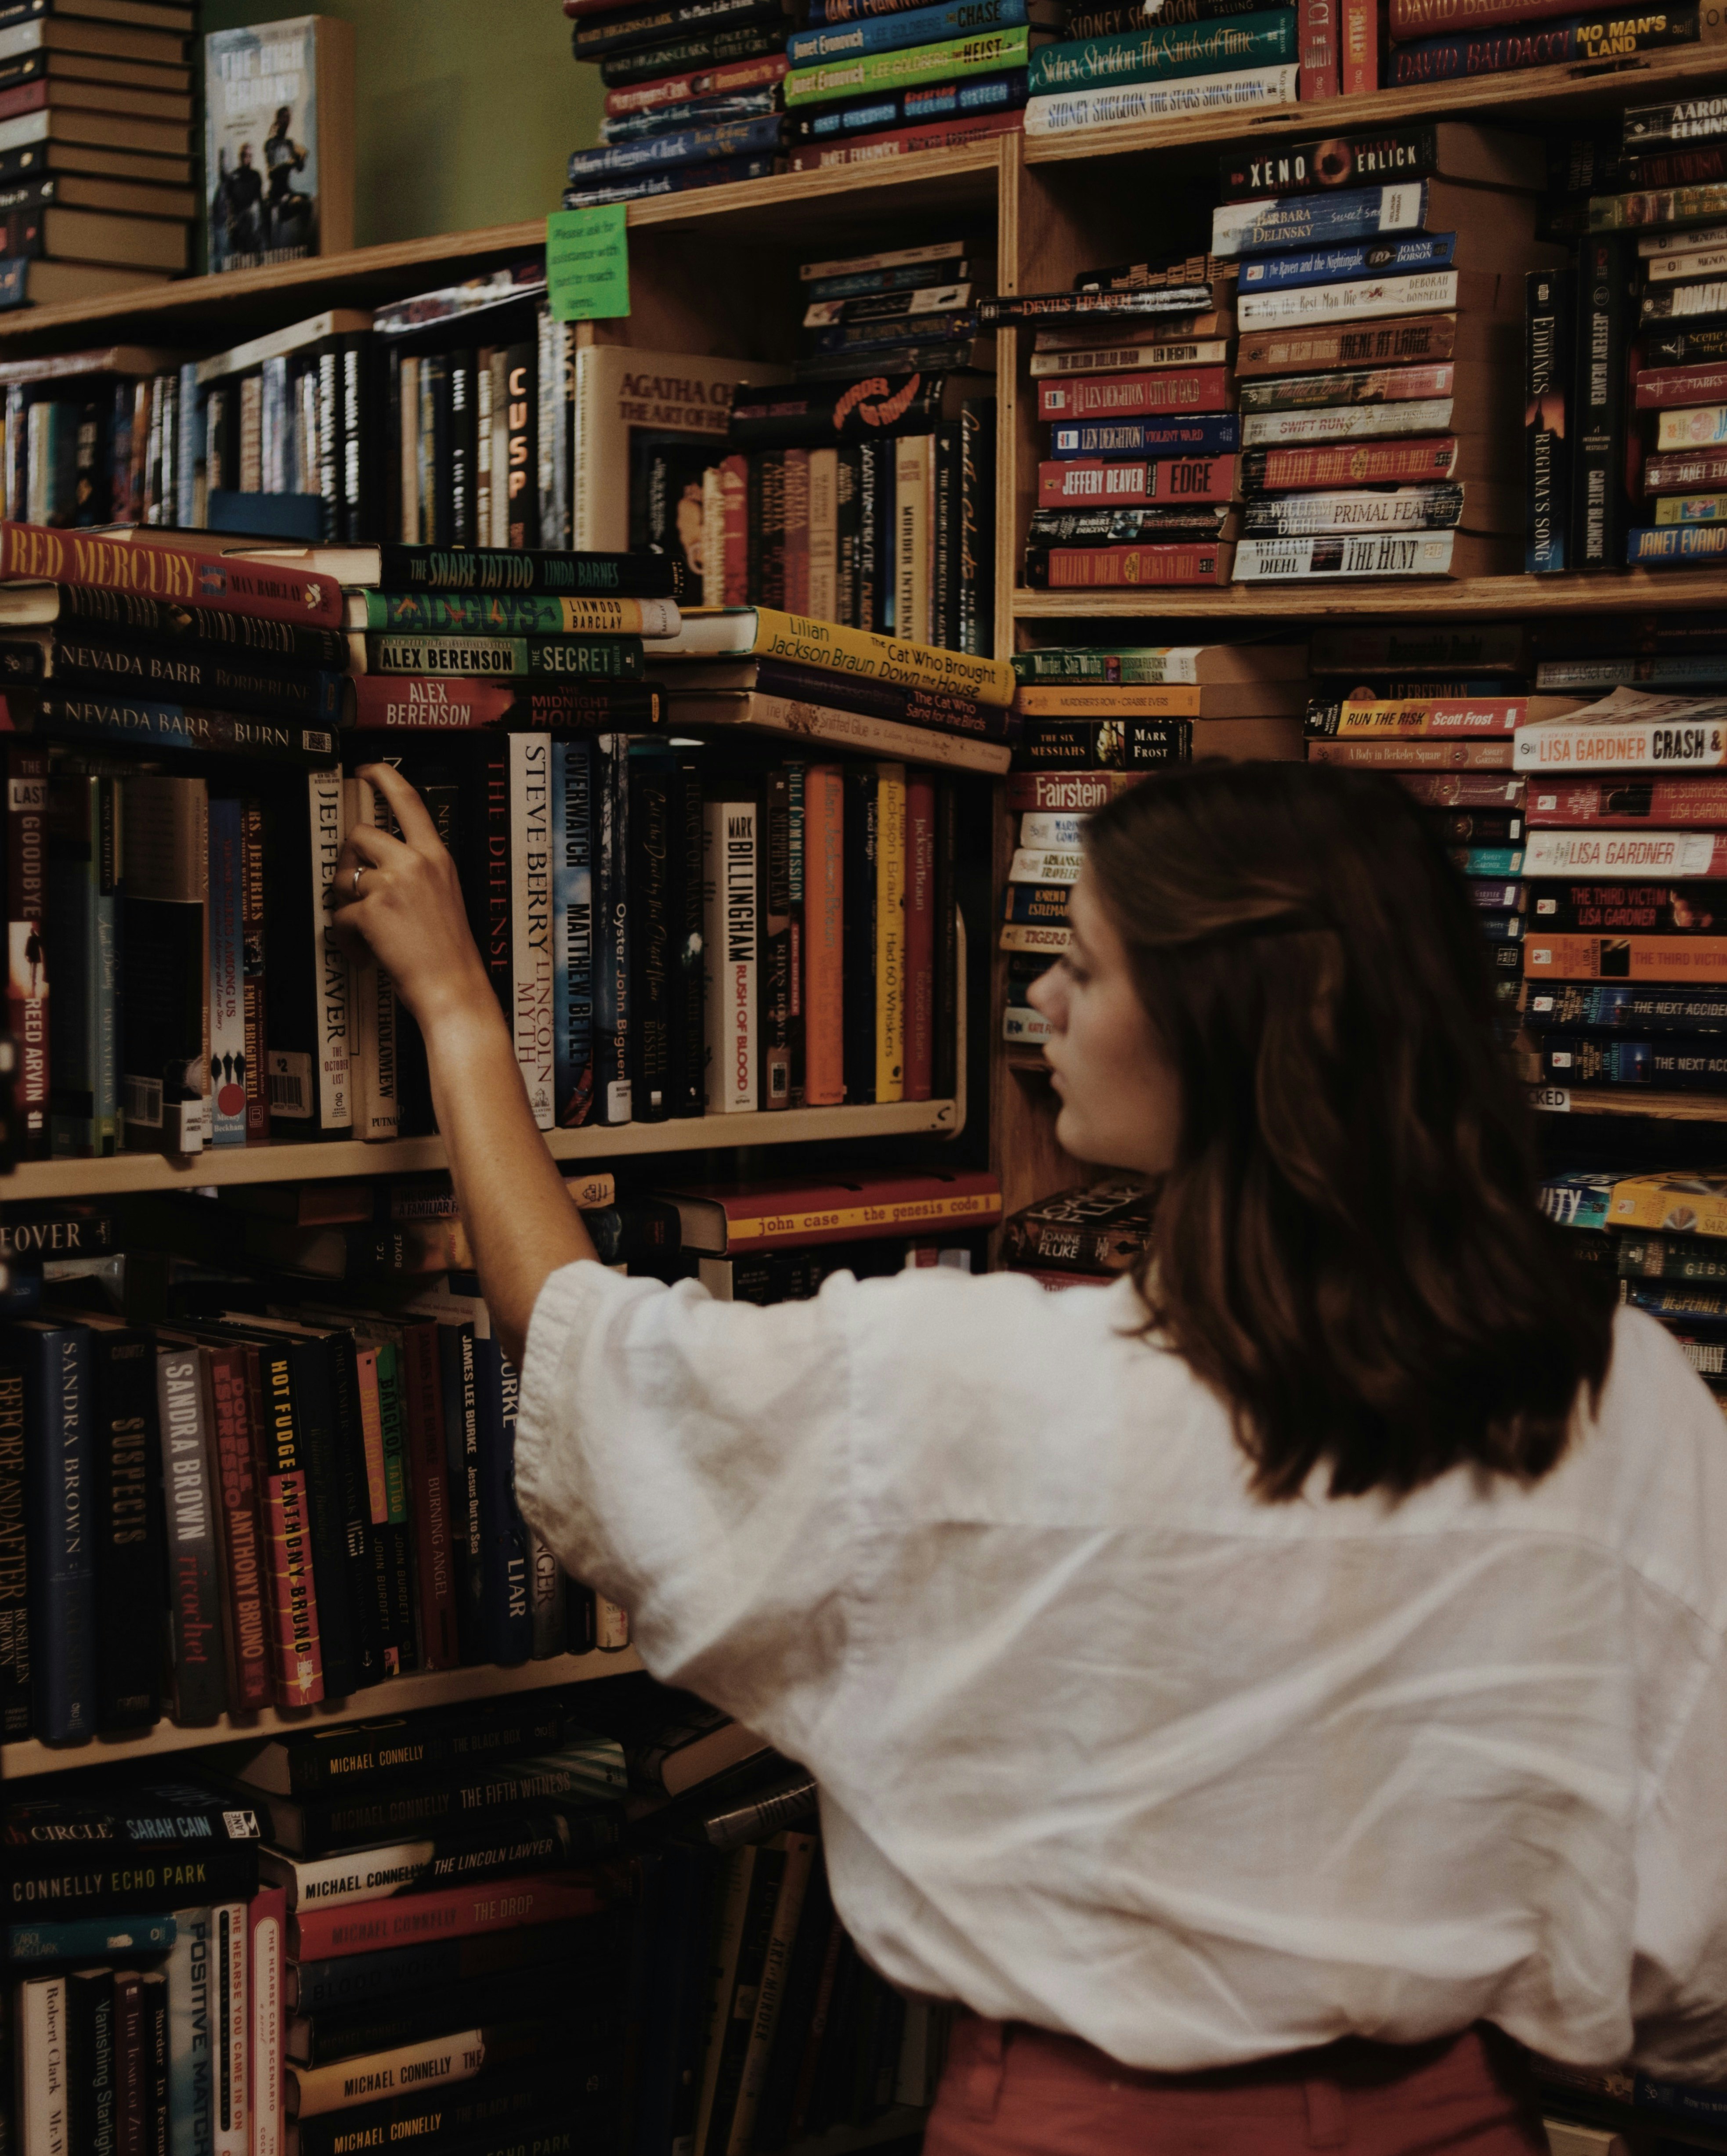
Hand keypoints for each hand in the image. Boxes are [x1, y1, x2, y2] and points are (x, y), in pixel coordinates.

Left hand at [328, 763, 495, 1032]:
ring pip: (344, 876)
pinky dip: (346, 939)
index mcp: (437, 856)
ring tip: (366, 930)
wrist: (454, 987)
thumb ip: (415, 871)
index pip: (409, 801)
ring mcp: (393, 884)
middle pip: (361, 834)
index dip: (383, 778)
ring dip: (346, 903)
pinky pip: (340, 916)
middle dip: (348, 859)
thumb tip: (372, 865)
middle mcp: (416, 862)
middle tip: (353, 887)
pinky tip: (365, 954)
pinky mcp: (372, 910)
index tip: (366, 770)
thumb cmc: (450, 951)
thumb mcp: (444, 895)